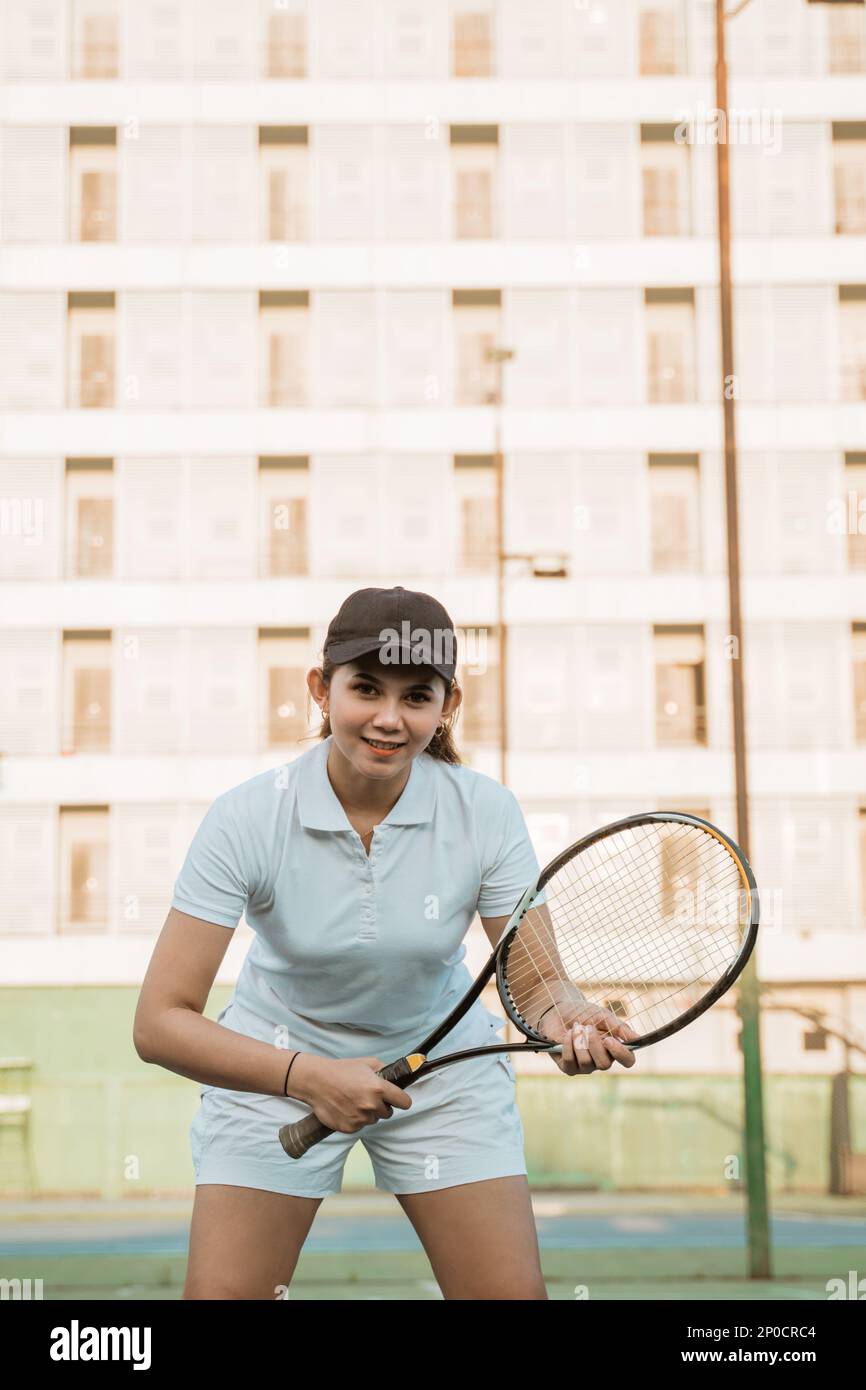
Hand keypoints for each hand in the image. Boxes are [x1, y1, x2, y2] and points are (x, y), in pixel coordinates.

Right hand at [296, 1055, 412, 1132]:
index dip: (401, 1100)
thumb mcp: (367, 1063)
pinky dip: (356, 1119)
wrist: (316, 1082)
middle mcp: (371, 1105)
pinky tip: (346, 1108)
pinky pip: (360, 1126)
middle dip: (381, 1106)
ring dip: (368, 1113)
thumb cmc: (341, 1070)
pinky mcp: (350, 1128)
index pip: (405, 1102)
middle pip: (388, 1113)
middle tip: (368, 1096)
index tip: (398, 1099)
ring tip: (354, 1100)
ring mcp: (360, 1118)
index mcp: (378, 1088)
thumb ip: (385, 1070)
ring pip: (374, 1120)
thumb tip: (397, 1076)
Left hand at [540, 1004, 638, 1075]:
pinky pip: (570, 1062)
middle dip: (594, 1044)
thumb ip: (620, 1028)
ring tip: (576, 1027)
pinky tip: (567, 1034)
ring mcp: (585, 1066)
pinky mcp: (568, 1067)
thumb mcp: (604, 1016)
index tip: (609, 1039)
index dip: (621, 1054)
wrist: (559, 1009)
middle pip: (605, 1064)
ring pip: (587, 1063)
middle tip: (588, 1027)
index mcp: (614, 1049)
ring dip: (579, 1041)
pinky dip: (568, 1045)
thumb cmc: (584, 1013)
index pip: (627, 1061)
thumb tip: (638, 1038)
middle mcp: (601, 1061)